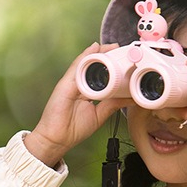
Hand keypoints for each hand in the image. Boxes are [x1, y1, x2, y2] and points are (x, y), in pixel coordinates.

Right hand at [24, 43, 132, 167]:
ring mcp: (70, 83)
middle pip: (92, 65)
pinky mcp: (65, 84)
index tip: (123, 59)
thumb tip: (129, 98)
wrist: (57, 139)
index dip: (110, 65)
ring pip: (85, 63)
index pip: (99, 74)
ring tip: (111, 46)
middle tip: (119, 48)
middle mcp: (77, 85)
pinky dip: (85, 57)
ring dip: (98, 53)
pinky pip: (76, 67)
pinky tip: (94, 49)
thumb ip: (113, 105)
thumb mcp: (99, 115)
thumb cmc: (72, 129)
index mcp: (85, 92)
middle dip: (106, 55)